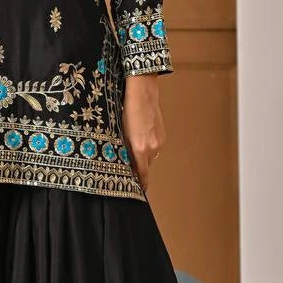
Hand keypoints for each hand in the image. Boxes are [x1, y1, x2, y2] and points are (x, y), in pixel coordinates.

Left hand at [122, 74, 165, 192]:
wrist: (143, 91)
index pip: (143, 174)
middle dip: (138, 164)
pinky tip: (141, 134)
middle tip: (128, 160)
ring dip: (143, 153)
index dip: (141, 183)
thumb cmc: (127, 109)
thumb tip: (124, 160)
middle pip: (146, 164)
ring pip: (150, 155)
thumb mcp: (120, 131)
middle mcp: (153, 148)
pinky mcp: (162, 134)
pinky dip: (148, 144)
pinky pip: (155, 146)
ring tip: (133, 141)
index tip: (139, 190)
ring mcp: (159, 141)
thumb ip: (124, 149)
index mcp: (140, 149)